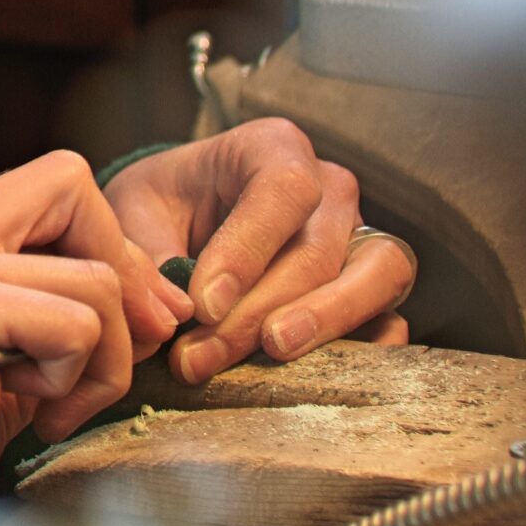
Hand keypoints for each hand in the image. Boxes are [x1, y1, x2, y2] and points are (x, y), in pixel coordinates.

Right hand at [0, 151, 193, 525]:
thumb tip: (159, 304)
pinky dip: (74, 383)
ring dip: (99, 359)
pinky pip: (78, 327)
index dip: (103, 239)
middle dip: (124, 275)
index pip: (49, 184)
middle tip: (118, 356)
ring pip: (93, 277)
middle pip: (72, 189)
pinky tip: (29, 416)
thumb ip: (53, 319)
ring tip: (47, 407)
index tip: (123, 317)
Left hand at [102, 118, 412, 384]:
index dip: (247, 251)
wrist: (178, 221)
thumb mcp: (135, 212)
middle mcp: (329, 188)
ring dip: (323, 323)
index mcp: (272, 149)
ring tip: (270, 354)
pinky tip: (311, 377)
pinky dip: (361, 349)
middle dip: (258, 310)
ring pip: (375, 276)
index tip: (202, 305)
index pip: (282, 191)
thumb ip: (150, 255)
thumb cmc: (160, 206)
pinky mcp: (372, 289)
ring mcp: (359, 237)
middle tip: (200, 355)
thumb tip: (175, 315)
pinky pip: (390, 319)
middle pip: (319, 249)